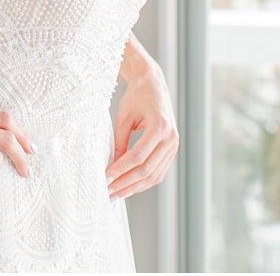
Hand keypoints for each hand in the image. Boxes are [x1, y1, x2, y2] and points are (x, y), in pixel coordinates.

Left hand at [106, 67, 178, 198]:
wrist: (153, 85)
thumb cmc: (136, 97)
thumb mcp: (124, 115)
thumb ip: (119, 141)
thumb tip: (111, 166)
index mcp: (160, 127)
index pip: (138, 156)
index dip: (121, 169)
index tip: (106, 178)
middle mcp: (171, 138)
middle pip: (147, 170)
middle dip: (126, 184)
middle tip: (108, 193)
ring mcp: (174, 146)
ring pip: (154, 175)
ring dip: (134, 187)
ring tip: (116, 194)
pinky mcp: (171, 150)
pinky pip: (158, 172)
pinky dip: (143, 182)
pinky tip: (128, 186)